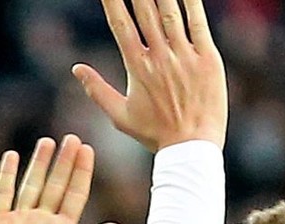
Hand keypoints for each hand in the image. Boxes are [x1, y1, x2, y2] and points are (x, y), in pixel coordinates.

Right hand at [0, 134, 121, 223]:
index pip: (75, 194)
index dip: (82, 172)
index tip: (88, 149)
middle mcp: (42, 221)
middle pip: (56, 184)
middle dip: (65, 162)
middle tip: (73, 138)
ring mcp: (20, 220)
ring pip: (31, 184)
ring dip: (39, 163)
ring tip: (48, 141)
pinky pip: (3, 194)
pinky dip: (7, 175)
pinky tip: (13, 156)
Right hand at [74, 0, 227, 151]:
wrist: (191, 147)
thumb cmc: (155, 134)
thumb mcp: (120, 116)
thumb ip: (97, 90)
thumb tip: (76, 69)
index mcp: (137, 66)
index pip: (120, 24)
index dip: (112, 1)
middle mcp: (160, 56)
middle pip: (145, 11)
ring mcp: (185, 56)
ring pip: (170, 12)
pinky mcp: (208, 59)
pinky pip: (198, 24)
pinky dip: (192, 3)